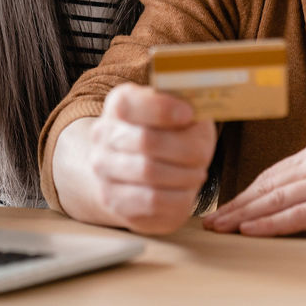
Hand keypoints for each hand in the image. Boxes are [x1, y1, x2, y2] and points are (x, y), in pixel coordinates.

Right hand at [85, 83, 216, 234]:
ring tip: (196, 174)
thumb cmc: (172, 133)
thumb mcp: (182, 111)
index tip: (188, 115)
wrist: (141, 168)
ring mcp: (103, 169)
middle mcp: (103, 134)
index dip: (162, 109)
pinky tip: (185, 191)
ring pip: (150, 174)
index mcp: (120, 104)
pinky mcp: (112, 200)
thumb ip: (185, 105)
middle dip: (185, 150)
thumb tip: (188, 113)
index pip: (130, 104)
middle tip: (202, 155)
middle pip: (146, 141)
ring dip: (184, 175)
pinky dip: (178, 197)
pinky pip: (153, 202)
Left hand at [202, 142, 305, 238]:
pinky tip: (251, 230)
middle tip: (211, 219)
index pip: (273, 174)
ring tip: (221, 226)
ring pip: (278, 199)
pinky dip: (271, 223)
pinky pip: (299, 214)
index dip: (245, 192)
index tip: (224, 207)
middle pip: (269, 185)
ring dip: (244, 214)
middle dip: (237, 203)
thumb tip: (285, 200)